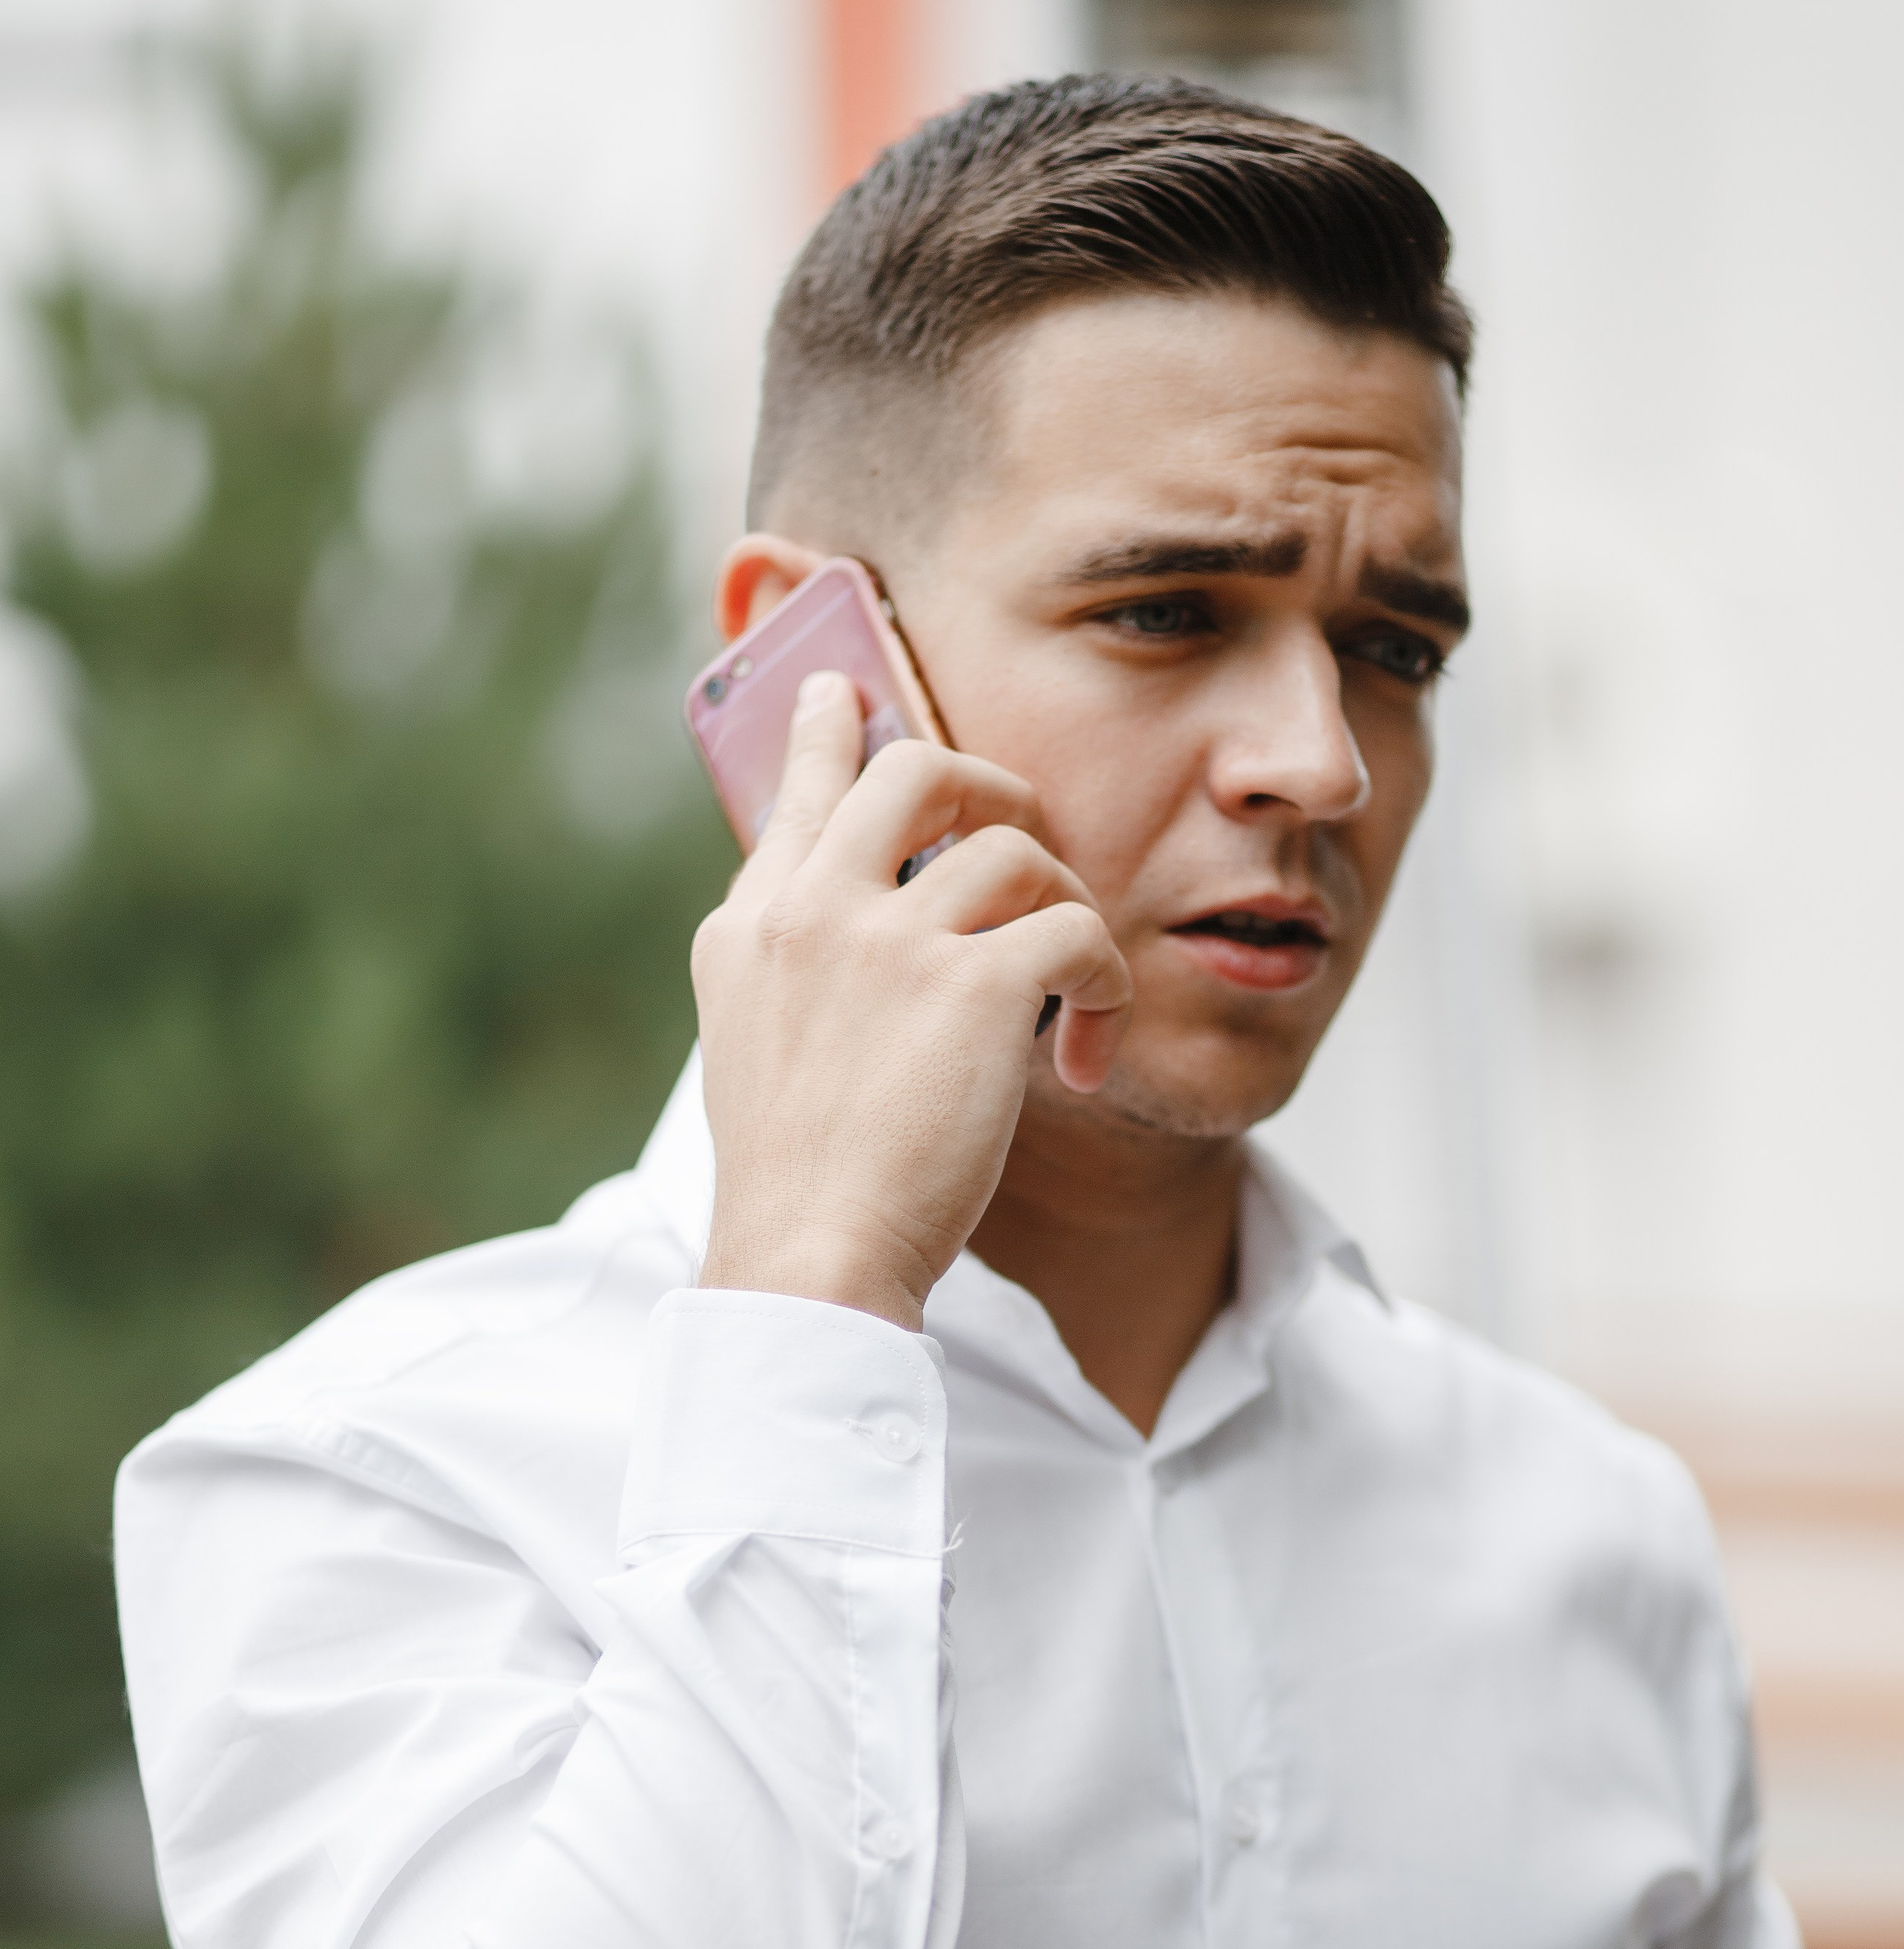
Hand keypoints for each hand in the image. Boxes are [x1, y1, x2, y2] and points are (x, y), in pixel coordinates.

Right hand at [694, 671, 1130, 1327]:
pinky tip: (1088, 1057)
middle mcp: (812, 911)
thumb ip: (795, 964)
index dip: (830, 729)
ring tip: (1074, 993)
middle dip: (992, 788)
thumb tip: (850, 914)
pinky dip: (1107, 988)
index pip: (796, 789)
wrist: (812, 1257)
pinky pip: (1077, 932)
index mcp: (752, 928)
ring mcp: (890, 940)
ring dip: (1067, 912)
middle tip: (1027, 837)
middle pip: (917, 769)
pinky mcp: (976, 986)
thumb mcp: (759, 1047)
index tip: (844, 691)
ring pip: (1019, 849)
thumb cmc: (797, 1182)